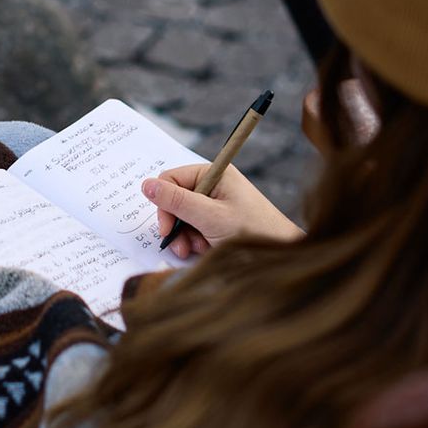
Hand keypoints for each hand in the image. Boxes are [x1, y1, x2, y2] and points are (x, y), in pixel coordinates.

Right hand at [141, 165, 303, 257]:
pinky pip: (194, 227)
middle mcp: (214, 184)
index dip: (164, 203)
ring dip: (185, 236)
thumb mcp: (209, 216)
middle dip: (175, 224)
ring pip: (182, 216)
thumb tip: (146, 185)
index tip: (167, 229)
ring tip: (197, 250)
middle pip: (174, 199)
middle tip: (182, 246)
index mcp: (214, 173)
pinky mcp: (218, 219)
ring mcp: (216, 203)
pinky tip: (206, 249)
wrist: (281, 255)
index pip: (171, 179)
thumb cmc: (252, 231)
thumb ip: (176, 201)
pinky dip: (195, 240)